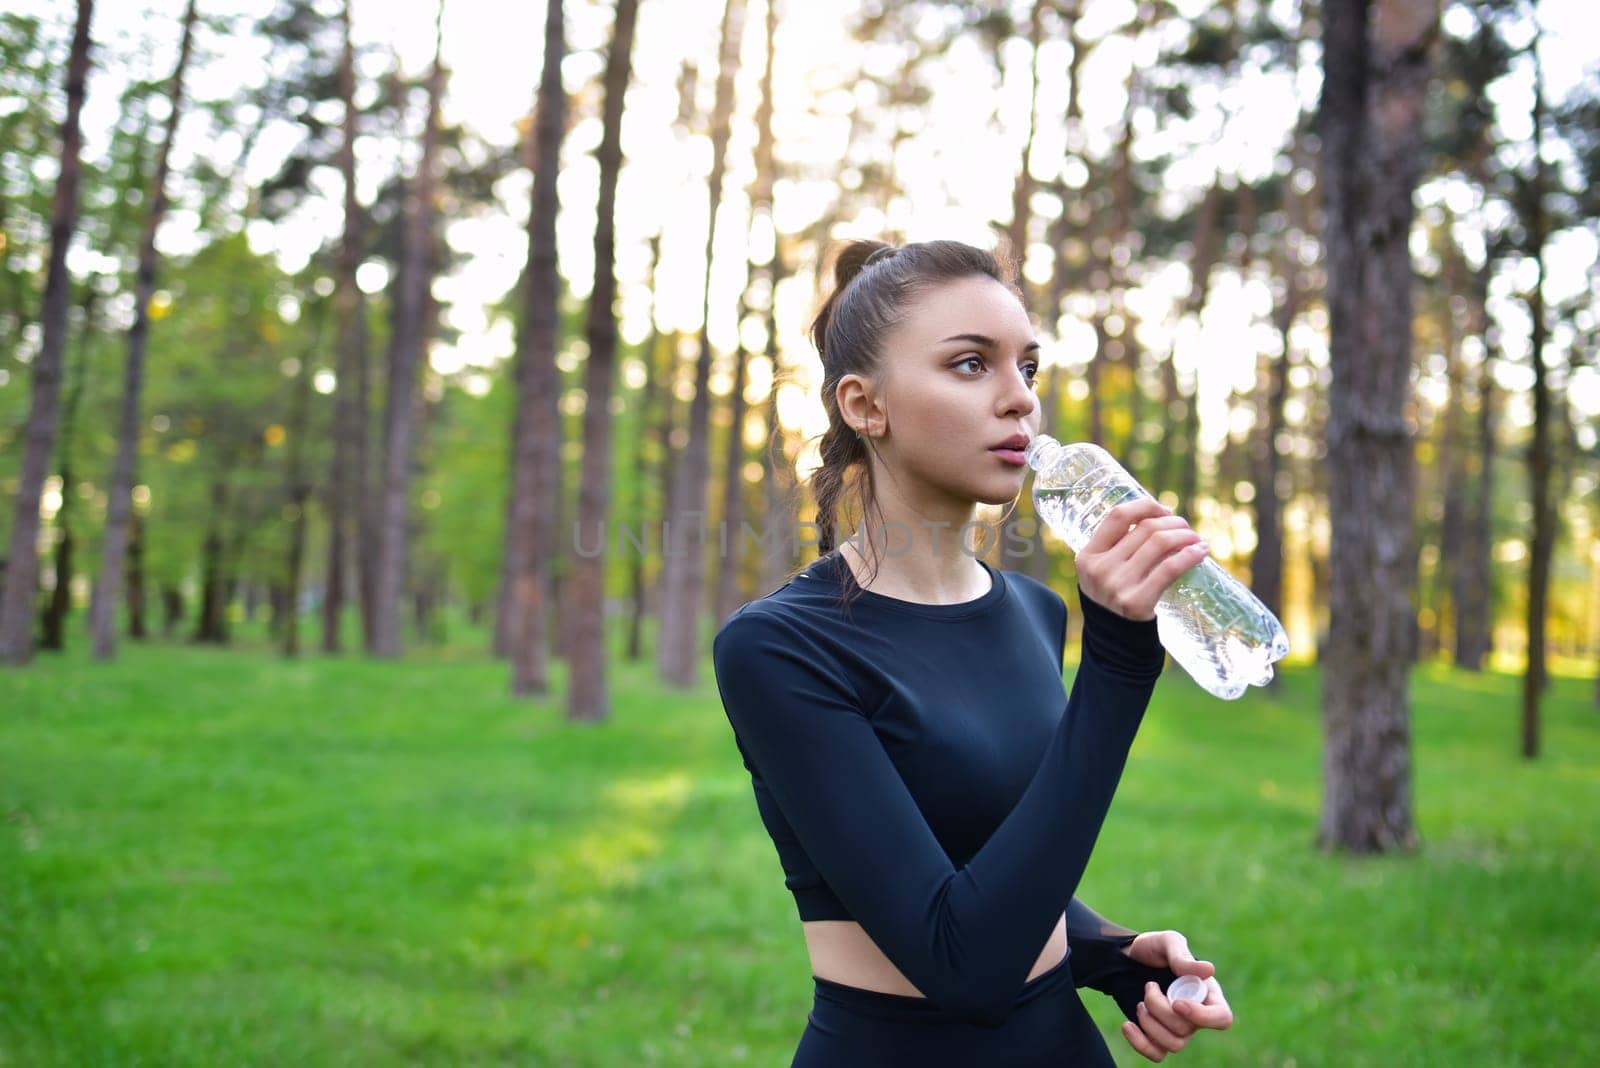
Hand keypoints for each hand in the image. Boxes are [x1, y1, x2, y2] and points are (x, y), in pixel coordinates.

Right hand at [1075, 499, 1206, 620]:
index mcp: (1088, 555)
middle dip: (1173, 522)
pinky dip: (1190, 556)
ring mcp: (1117, 586)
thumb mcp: (1103, 570)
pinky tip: (1201, 552)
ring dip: (1185, 536)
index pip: (1118, 516)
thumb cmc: (1114, 596)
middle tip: (1186, 528)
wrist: (1115, 640)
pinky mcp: (1137, 602)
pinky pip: (1170, 568)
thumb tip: (1159, 516)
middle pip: (1145, 529)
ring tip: (1195, 539)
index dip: (1146, 506)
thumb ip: (1118, 546)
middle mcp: (1100, 569)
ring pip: (1160, 544)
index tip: (1165, 510)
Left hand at [1118, 930, 1233, 1061]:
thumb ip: (1182, 956)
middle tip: (1148, 986)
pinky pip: (1157, 1054)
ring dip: (1150, 1023)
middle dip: (1160, 1009)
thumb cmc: (1153, 948)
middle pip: (1187, 1030)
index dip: (1202, 1017)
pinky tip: (1127, 1025)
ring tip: (1140, 1003)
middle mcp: (1196, 1015)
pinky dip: (1140, 1043)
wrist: (1126, 959)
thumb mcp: (1166, 942)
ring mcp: (1178, 1028)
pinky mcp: (1158, 1036)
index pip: (1222, 1017)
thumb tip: (1209, 970)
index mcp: (1206, 993)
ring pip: (1174, 1044)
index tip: (1177, 1003)